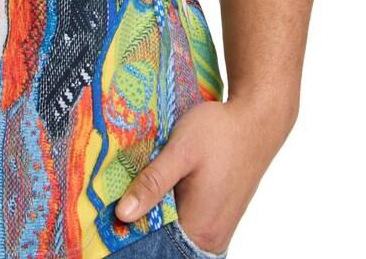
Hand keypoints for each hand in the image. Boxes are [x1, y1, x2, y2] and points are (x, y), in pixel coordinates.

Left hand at [113, 96, 294, 254]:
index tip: (109, 210)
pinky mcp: (220, 215)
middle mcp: (211, 236)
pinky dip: (170, 207)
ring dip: (156, 212)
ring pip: (176, 229)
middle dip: (142, 220)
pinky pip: (188, 221)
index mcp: (200, 228)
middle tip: (120, 194)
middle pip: (165, 239)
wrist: (257, 120)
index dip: (131, 229)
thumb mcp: (181, 151)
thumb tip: (123, 214)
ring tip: (137, 186)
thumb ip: (152, 182)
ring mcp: (218, 227)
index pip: (155, 245)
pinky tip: (160, 185)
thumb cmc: (220, 133)